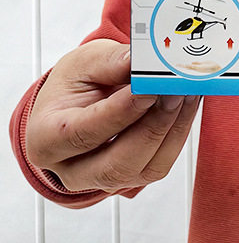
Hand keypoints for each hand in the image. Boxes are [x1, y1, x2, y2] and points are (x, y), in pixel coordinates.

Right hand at [25, 39, 200, 193]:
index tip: (151, 88)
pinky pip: (161, 162)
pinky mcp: (133, 177)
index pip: (83, 133)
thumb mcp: (84, 62)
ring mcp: (103, 180)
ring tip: (188, 92)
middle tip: (177, 90)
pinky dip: (179, 132)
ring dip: (173, 128)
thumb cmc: (77, 83)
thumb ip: (110, 62)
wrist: (80, 100)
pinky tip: (188, 103)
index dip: (121, 112)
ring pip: (145, 169)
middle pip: (116, 164)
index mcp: (46, 139)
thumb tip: (138, 61)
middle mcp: (71, 170)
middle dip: (153, 125)